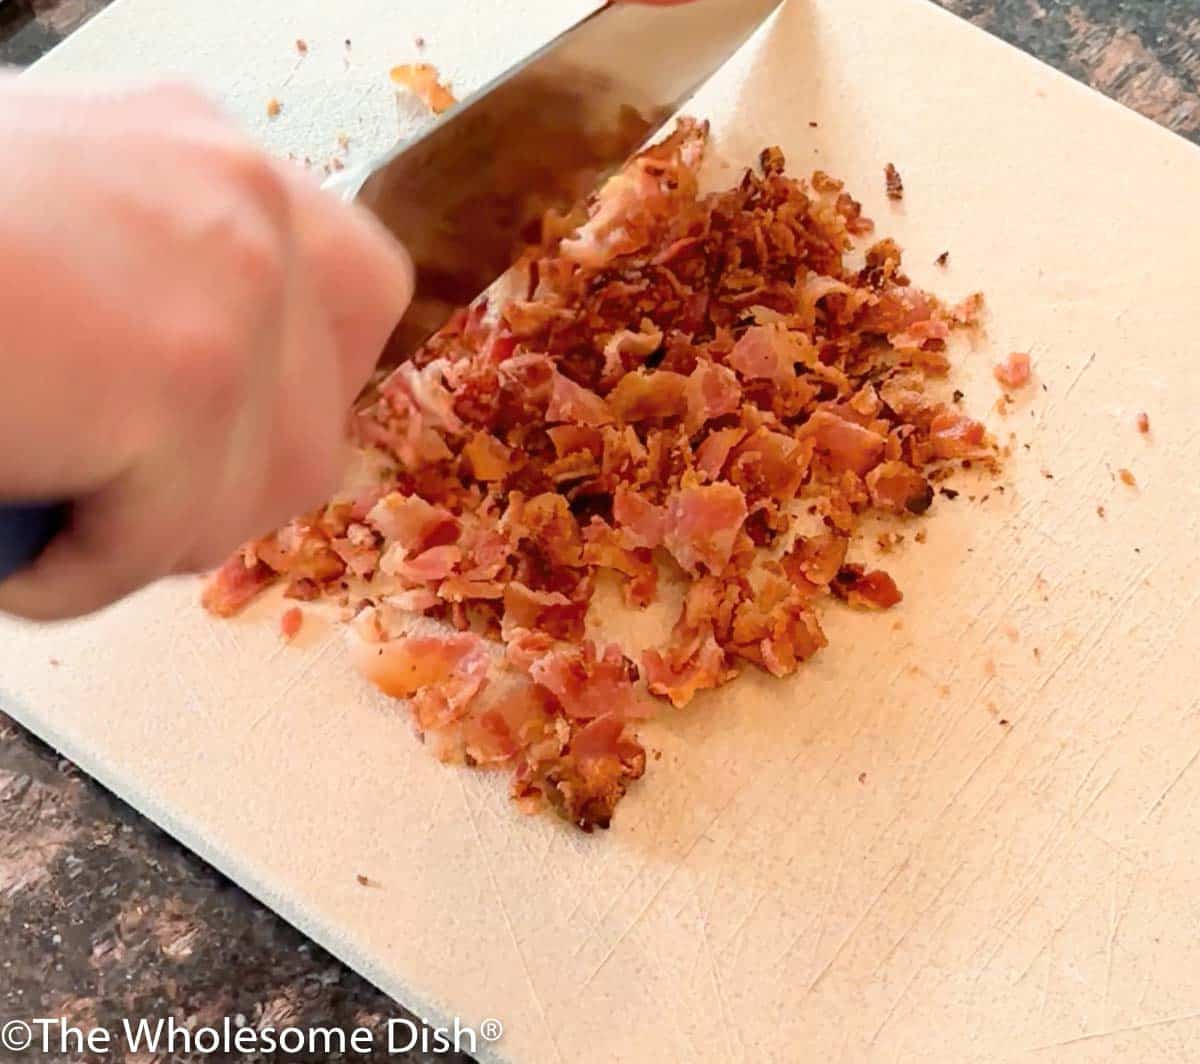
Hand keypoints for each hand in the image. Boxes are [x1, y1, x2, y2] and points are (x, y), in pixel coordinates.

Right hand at [0, 80, 412, 620]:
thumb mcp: (70, 245)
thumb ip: (160, 297)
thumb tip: (230, 411)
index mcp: (210, 164)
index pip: (357, 290)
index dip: (311, 382)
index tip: (232, 436)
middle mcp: (243, 202)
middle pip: (322, 417)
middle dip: (221, 492)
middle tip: (113, 502)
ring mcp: (228, 284)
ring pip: (260, 493)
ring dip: (144, 534)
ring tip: (42, 500)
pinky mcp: (185, 376)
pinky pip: (162, 537)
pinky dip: (77, 573)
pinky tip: (11, 530)